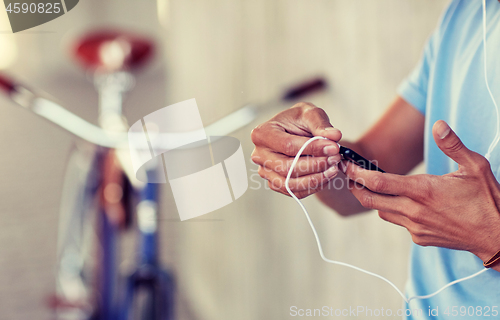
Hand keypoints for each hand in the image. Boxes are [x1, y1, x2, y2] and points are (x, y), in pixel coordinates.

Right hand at [251, 102, 341, 198]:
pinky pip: (294, 192)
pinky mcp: (275, 183)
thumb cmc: (299, 121)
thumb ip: (321, 124)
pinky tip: (326, 176)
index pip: (288, 146)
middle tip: (335, 158)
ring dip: (316, 178)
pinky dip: (312, 187)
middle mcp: (259, 155)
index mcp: (262, 133)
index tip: (333, 147)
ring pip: (290, 183)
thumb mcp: (310, 113)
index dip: (312, 149)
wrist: (296, 131)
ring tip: (333, 168)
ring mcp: (266, 171)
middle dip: (315, 165)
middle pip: (287, 167)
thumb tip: (334, 136)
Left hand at [343, 120, 499, 265]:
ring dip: (373, 198)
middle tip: (346, 174)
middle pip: (370, 200)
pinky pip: (398, 222)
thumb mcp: (475, 166)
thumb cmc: (487, 199)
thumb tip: (438, 124)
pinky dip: (393, 210)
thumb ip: (453, 145)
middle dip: (354, 186)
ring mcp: (415, 227)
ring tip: (369, 184)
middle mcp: (414, 211)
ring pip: (381, 211)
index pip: (378, 183)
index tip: (346, 164)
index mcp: (423, 191)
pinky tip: (401, 201)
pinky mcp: (419, 238)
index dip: (358, 173)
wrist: (497, 237)